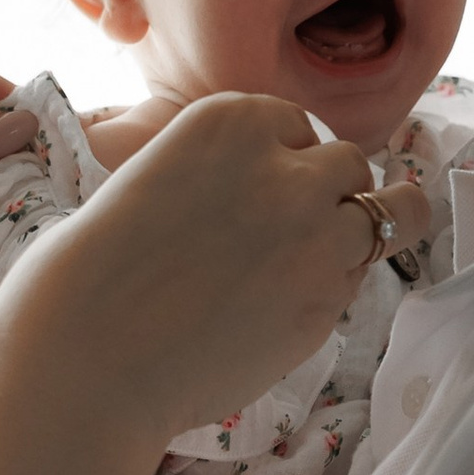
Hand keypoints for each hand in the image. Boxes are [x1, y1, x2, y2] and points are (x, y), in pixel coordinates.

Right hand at [0, 93, 425, 467]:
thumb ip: (213, 174)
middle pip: (348, 164)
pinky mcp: (327, 300)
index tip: (260, 195)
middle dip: (327, 195)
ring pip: (389, 215)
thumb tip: (245, 198)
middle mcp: (284, 166)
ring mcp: (315, 233)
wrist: (85, 354)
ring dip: (357, 237)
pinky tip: (282, 313)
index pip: (294, 126)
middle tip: (288, 237)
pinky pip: (358, 281)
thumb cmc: (87, 273)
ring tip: (317, 267)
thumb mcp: (148, 178)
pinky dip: (335, 292)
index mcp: (229, 120)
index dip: (285, 163)